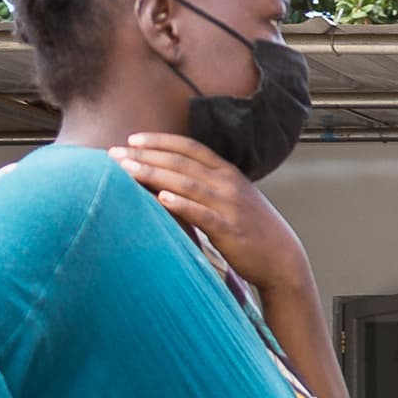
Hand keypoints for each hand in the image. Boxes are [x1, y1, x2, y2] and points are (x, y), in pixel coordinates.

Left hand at [110, 135, 312, 303]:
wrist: (282, 258)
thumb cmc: (253, 229)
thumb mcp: (234, 198)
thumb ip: (209, 184)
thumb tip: (173, 177)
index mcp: (228, 173)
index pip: (190, 148)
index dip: (160, 141)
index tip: (132, 139)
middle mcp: (228, 184)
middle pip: (181, 162)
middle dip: (145, 156)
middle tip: (115, 154)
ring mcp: (229, 206)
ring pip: (185, 183)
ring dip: (153, 174)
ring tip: (126, 171)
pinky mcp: (228, 229)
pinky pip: (200, 213)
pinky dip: (180, 203)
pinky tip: (160, 197)